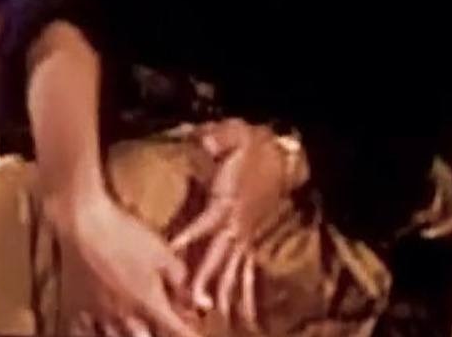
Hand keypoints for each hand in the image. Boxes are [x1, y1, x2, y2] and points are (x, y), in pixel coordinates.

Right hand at [44, 186, 203, 336]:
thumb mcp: (162, 252)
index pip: (176, 331)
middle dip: (158, 334)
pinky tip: (98, 332)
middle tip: (162, 325)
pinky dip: (93, 334)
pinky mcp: (76, 305)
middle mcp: (125, 315)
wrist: (82, 220)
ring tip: (135, 329)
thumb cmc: (124, 232)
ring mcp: (98, 313)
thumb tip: (202, 302)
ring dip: (129, 335)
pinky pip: (83, 332)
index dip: (188, 333)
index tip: (193, 332)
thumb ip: (182, 282)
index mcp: (149, 303)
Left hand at [167, 120, 302, 329]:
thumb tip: (202, 140)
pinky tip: (247, 319)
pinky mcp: (248, 240)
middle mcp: (235, 226)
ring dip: (226, 297)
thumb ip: (214, 139)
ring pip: (234, 272)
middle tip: (195, 307)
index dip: (187, 238)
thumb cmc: (251, 143)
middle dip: (205, 282)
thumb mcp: (232, 134)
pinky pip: (248, 271)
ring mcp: (244, 236)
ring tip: (219, 320)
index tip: (171, 253)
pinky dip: (247, 295)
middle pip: (218, 258)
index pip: (202, 224)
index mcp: (225, 203)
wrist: (281, 153)